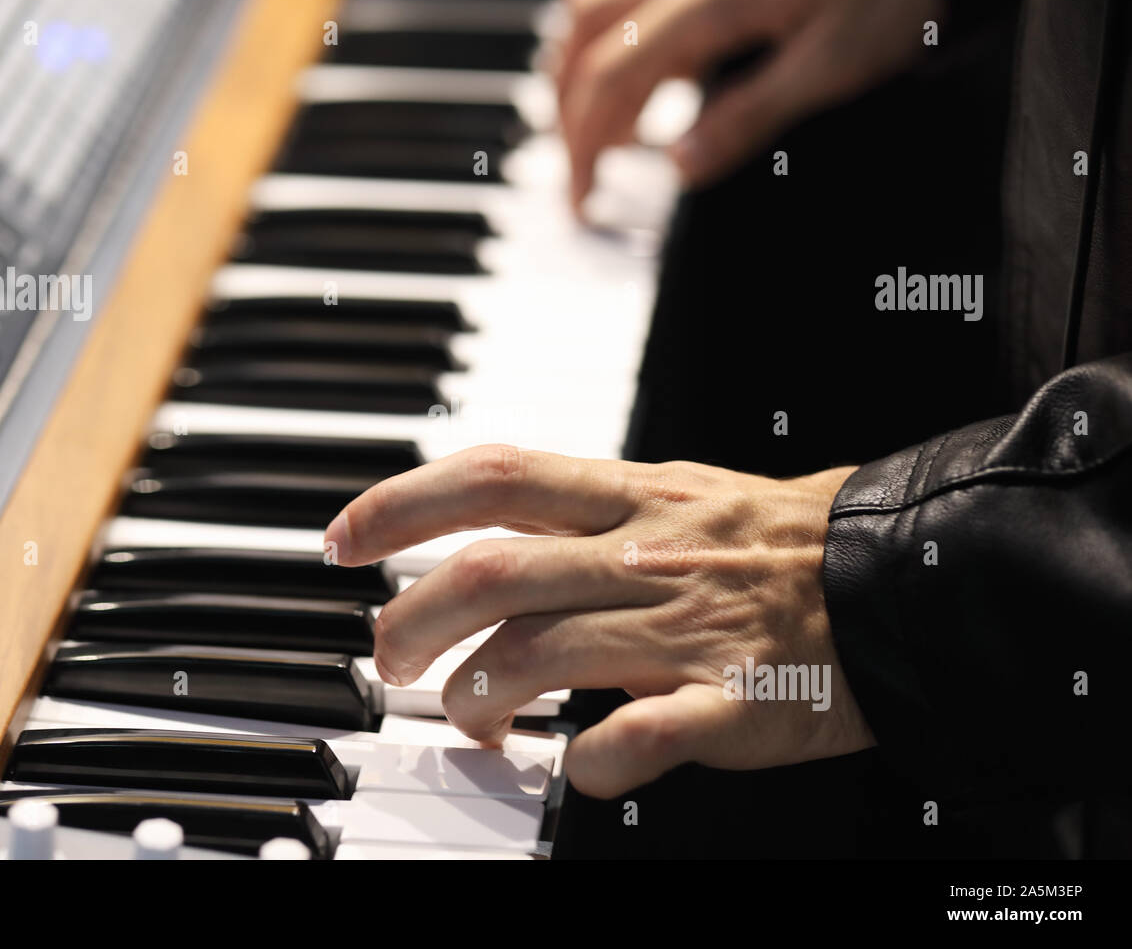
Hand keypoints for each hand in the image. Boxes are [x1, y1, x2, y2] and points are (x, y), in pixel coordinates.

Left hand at [324, 445, 874, 797]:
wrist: (899, 576)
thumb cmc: (778, 540)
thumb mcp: (675, 493)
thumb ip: (584, 515)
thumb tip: (488, 545)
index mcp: (630, 496)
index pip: (492, 477)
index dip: (403, 503)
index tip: (345, 538)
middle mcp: (644, 552)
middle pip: (491, 573)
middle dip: (413, 620)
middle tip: (389, 659)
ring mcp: (686, 623)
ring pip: (542, 652)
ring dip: (481, 695)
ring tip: (471, 721)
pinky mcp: (732, 694)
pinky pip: (645, 732)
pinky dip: (593, 757)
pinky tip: (574, 767)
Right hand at [558, 0, 943, 209]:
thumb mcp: (833, 64)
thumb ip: (750, 117)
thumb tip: (680, 169)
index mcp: (702, 7)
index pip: (608, 85)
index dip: (582, 150)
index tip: (581, 204)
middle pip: (582, 43)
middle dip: (568, 114)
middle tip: (581, 173)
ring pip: (591, 5)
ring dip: (579, 65)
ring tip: (601, 121)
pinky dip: (610, 29)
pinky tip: (639, 59)